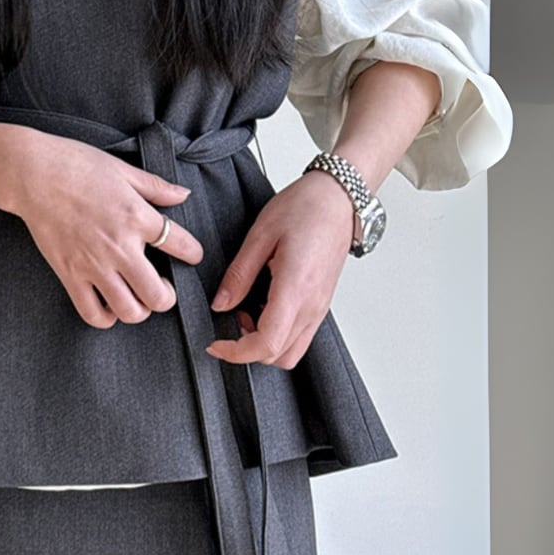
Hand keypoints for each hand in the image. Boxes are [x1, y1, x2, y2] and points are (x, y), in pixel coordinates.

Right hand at [5, 129, 202, 328]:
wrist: (31, 174)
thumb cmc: (75, 165)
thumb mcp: (122, 170)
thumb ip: (156, 188)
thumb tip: (183, 195)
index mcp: (137, 217)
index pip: (182, 246)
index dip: (193, 253)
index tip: (190, 254)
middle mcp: (120, 247)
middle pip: (159, 296)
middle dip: (167, 296)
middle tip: (161, 286)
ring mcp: (94, 265)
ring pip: (130, 311)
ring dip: (139, 309)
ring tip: (135, 296)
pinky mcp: (70, 275)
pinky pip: (93, 313)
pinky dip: (106, 317)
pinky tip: (109, 303)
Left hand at [205, 169, 355, 368]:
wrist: (338, 198)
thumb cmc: (305, 208)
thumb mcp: (260, 235)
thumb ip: (239, 274)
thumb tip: (220, 305)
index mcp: (296, 288)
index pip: (266, 343)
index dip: (235, 352)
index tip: (214, 343)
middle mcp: (312, 306)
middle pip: (278, 356)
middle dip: (246, 349)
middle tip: (226, 322)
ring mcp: (320, 307)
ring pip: (291, 351)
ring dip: (263, 344)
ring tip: (244, 312)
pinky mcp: (321, 303)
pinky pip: (299, 336)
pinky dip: (277, 334)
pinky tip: (261, 306)